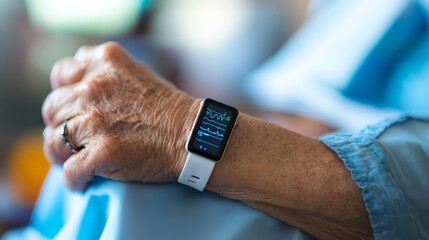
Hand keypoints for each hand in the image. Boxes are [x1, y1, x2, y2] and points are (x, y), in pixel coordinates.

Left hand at [42, 42, 195, 189]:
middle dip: (61, 124)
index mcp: (104, 62)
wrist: (193, 136)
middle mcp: (95, 88)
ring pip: (54, 142)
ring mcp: (96, 121)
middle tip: (75, 138)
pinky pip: (70, 171)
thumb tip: (78, 89)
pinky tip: (84, 181)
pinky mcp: (102, 153)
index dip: (65, 94)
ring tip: (76, 160)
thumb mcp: (136, 73)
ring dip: (62, 154)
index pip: (60, 75)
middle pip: (52, 109)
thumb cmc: (169, 109)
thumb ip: (105, 74)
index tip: (74, 108)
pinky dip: (74, 179)